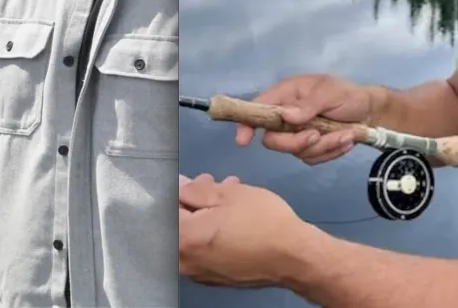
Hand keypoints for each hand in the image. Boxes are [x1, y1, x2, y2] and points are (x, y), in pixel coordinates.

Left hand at [179, 173, 306, 286]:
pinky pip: (203, 249)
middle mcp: (184, 262)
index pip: (165, 210)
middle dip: (191, 200)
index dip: (175, 189)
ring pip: (192, 236)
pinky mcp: (215, 277)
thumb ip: (194, 190)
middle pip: (177, 224)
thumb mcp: (227, 194)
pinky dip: (210, 231)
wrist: (293, 257)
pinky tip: (230, 217)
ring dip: (203, 213)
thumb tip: (178, 187)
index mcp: (182, 240)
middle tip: (210, 183)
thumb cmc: (260, 221)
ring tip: (227, 195)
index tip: (190, 179)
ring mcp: (199, 273)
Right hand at [235, 73, 372, 164]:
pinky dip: (330, 152)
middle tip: (317, 136)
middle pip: (273, 140)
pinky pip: (312, 159)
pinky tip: (345, 141)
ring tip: (345, 135)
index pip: (258, 109)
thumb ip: (308, 105)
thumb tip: (286, 116)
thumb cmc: (348, 96)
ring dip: (323, 146)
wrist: (372, 112)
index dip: (247, 124)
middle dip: (296, 142)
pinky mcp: (311, 148)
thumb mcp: (330, 93)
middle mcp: (287, 116)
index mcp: (286, 96)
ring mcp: (298, 134)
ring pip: (296, 152)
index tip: (243, 140)